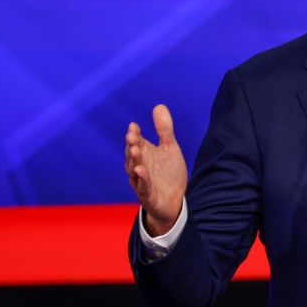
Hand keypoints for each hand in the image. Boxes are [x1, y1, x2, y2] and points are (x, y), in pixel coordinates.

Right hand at [125, 104, 187, 235]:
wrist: (174, 201)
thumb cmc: (168, 173)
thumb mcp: (170, 148)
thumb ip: (164, 130)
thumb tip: (159, 106)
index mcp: (144, 154)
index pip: (136, 141)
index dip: (134, 135)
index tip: (134, 126)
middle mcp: (139, 166)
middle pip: (132, 154)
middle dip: (132, 145)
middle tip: (132, 137)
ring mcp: (142, 181)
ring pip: (134, 170)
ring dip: (134, 160)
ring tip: (135, 150)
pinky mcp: (147, 195)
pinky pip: (142, 186)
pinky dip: (141, 178)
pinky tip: (140, 170)